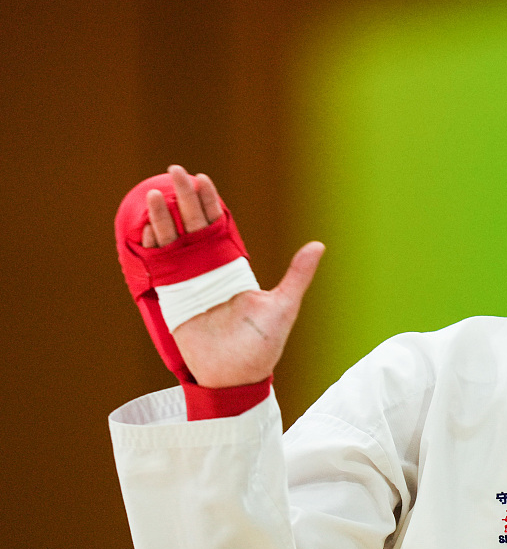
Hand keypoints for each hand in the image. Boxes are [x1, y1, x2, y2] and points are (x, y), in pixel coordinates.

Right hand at [142, 165, 324, 387]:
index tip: (203, 180)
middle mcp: (209, 269)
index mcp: (234, 267)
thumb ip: (297, 276)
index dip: (210, 203)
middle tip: (175, 171)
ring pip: (172, 242)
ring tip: (157, 194)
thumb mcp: (283, 306)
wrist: (237, 378)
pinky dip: (151, 247)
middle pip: (193, 225)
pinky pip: (159, 268)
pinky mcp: (173, 299)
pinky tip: (146, 227)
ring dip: (163, 218)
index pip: (219, 226)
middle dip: (184, 198)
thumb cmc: (263, 345)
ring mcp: (188, 283)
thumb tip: (318, 245)